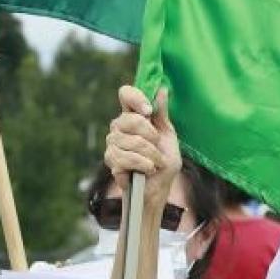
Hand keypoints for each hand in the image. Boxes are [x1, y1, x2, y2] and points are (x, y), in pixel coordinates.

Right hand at [104, 84, 181, 207]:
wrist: (158, 189)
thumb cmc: (164, 163)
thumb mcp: (168, 137)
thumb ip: (162, 115)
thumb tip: (162, 89)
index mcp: (133, 116)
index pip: (125, 94)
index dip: (136, 98)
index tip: (149, 111)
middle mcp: (119, 127)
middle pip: (131, 119)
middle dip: (152, 137)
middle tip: (158, 149)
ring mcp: (113, 143)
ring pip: (133, 142)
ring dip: (152, 156)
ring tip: (155, 164)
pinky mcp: (111, 160)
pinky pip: (128, 158)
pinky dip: (144, 165)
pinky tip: (147, 171)